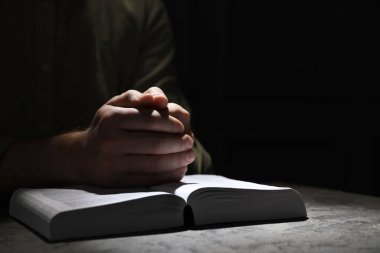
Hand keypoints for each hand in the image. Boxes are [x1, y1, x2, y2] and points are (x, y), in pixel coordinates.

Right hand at [76, 87, 194, 186]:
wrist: (81, 157)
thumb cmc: (106, 126)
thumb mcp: (116, 106)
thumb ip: (140, 97)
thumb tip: (162, 98)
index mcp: (112, 118)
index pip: (151, 119)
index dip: (172, 124)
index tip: (182, 127)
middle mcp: (110, 140)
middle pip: (156, 143)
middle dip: (179, 143)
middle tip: (190, 142)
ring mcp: (113, 163)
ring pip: (155, 163)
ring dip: (178, 160)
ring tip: (190, 156)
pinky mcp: (117, 182)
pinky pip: (150, 180)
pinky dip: (169, 175)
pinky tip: (179, 169)